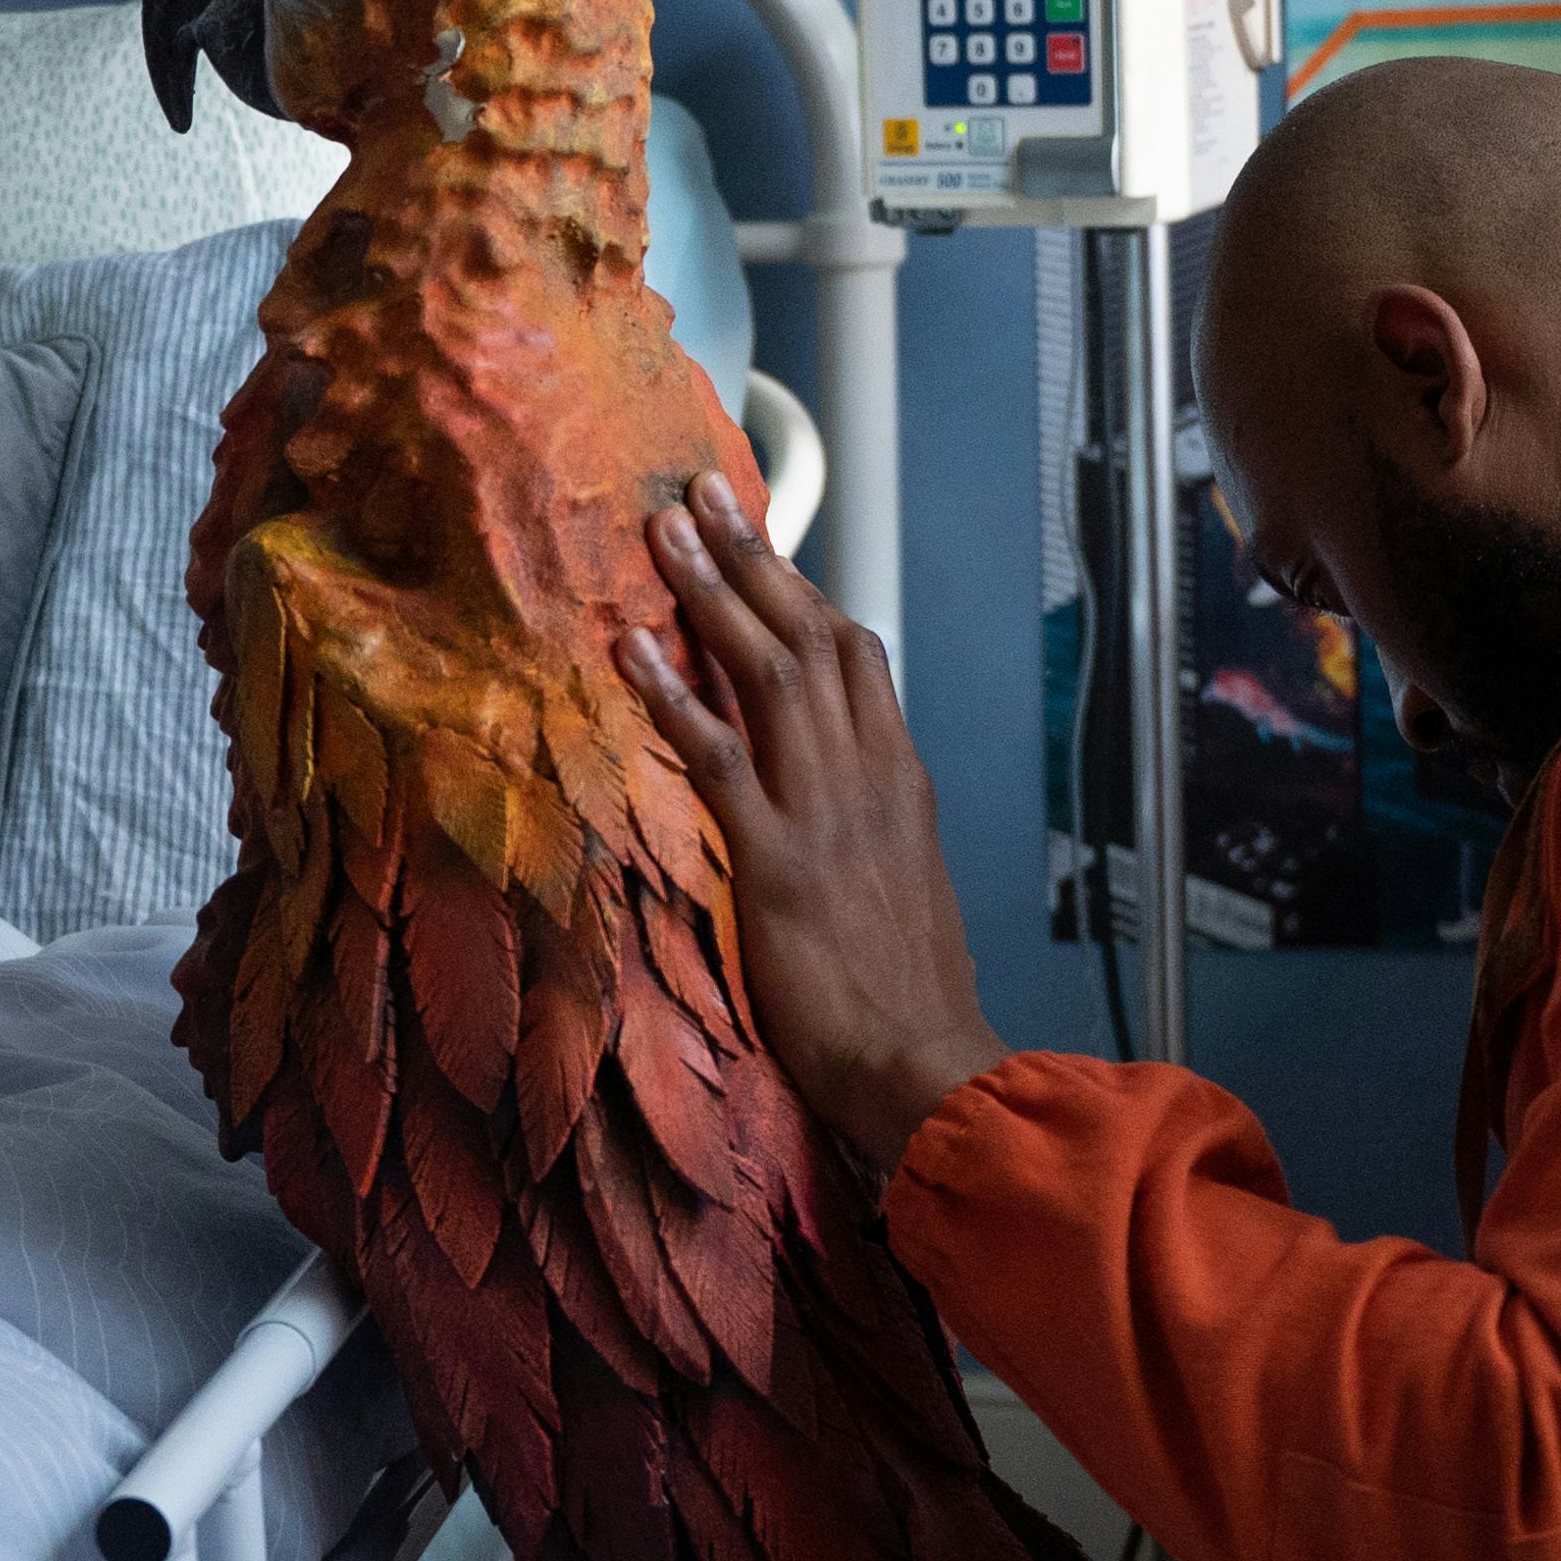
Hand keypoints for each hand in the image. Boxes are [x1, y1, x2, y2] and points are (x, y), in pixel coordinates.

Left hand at [615, 472, 1007, 1182]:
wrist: (929, 1066)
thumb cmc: (914, 1000)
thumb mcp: (907, 892)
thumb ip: (873, 834)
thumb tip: (842, 813)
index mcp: (901, 781)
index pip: (857, 658)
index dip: (803, 594)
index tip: (763, 546)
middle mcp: (870, 775)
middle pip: (811, 635)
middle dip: (754, 559)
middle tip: (703, 495)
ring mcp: (826, 810)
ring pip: (768, 670)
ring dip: (710, 593)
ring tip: (662, 531)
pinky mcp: (778, 857)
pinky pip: (718, 753)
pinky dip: (673, 690)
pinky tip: (631, 645)